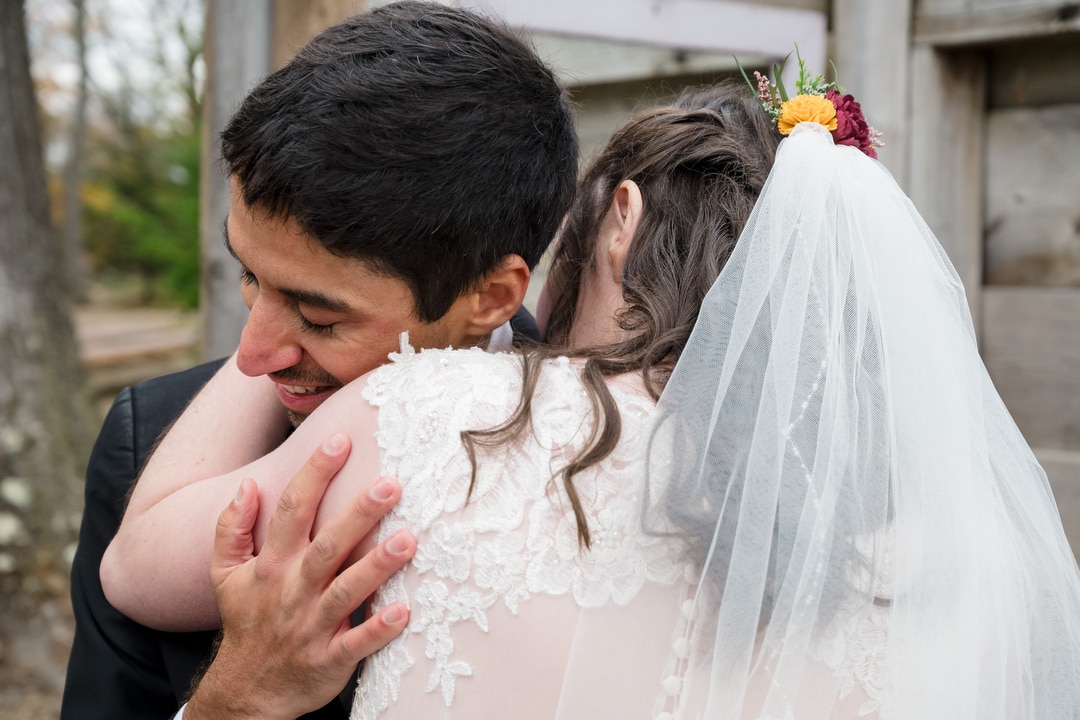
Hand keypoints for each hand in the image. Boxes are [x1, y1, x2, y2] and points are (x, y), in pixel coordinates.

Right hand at [185, 433, 415, 719]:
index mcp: (271, 565)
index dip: (314, 474)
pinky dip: (379, 629)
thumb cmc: (247, 622)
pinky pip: (357, 643)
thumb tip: (246, 485)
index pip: (291, 510)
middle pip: (326, 545)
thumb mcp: (225, 576)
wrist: (246, 692)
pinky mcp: (330, 660)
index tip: (340, 440)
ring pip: (346, 592)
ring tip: (408, 540)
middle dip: (358, 513)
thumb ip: (231, 529)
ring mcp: (311, 626)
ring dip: (377, 566)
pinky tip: (405, 610)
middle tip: (391, 484)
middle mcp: (291, 591)